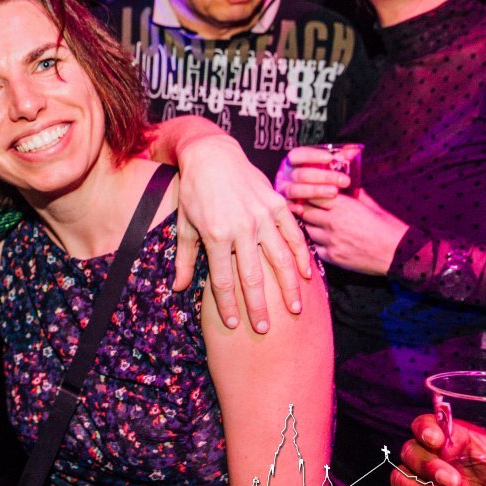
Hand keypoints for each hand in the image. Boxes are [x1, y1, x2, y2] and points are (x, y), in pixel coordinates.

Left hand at [174, 133, 309, 332]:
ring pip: (280, 259)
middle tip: (264, 329)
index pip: (222, 280)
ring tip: (295, 309)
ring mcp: (262, 215)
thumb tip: (177, 289)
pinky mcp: (277, 204)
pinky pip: (293, 234)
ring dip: (288, 287)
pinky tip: (308, 275)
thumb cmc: (194, 192)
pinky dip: (302, 256)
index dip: (228, 304)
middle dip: (258, 306)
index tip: (232, 323)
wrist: (212, 156)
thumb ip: (184, 259)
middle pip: (253, 276)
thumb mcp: (184, 225)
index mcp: (215, 235)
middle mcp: (241, 227)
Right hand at [275, 146, 350, 214]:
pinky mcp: (285, 204)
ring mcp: (284, 190)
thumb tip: (353, 151)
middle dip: (323, 177)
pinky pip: (289, 206)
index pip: (298, 155)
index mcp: (293, 162)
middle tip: (344, 181)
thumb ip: (339, 159)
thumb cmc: (321, 179)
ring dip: (315, 191)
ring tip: (334, 192)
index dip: (312, 156)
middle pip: (301, 174)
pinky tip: (308, 208)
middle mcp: (285, 175)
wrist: (308, 203)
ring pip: (296, 190)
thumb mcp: (328, 167)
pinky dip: (297, 207)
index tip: (330, 158)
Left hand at [298, 189, 406, 275]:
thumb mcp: (372, 205)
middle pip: (305, 212)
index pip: (313, 195)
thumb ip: (354, 195)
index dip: (309, 195)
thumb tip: (345, 187)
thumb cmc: (388, 227)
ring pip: (306, 230)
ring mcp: (331, 240)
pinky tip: (320, 240)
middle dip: (305, 210)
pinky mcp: (332, 256)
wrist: (398, 254)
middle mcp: (333, 222)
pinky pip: (313, 247)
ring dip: (308, 226)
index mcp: (343, 206)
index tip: (309, 195)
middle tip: (306, 209)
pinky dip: (314, 243)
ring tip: (314, 224)